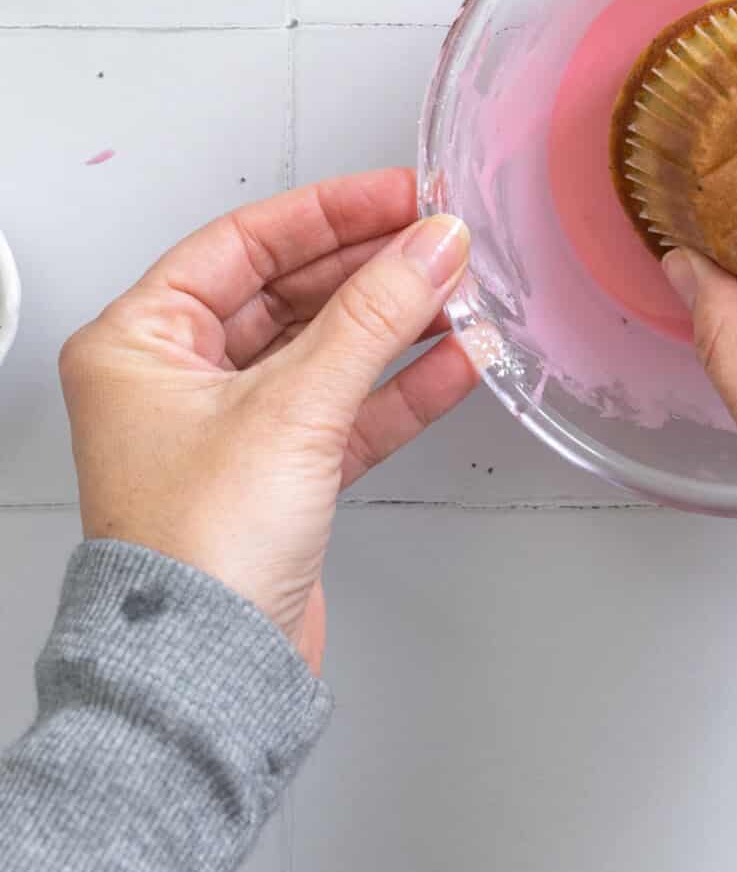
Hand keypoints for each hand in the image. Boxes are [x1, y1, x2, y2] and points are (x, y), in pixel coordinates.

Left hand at [61, 170, 475, 674]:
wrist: (208, 676)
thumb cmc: (195, 553)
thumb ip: (374, 316)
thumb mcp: (292, 408)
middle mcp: (178, 378)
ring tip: (461, 292)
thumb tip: (429, 246)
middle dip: (371, 267)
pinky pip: (348, 408)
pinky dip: (401, 385)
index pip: (243, 244)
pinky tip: (456, 360)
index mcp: (140, 342)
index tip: (399, 195)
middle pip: (290, 292)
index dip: (328, 213)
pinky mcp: (280, 475)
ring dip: (396, 322)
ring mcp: (231, 428)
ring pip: (326, 349)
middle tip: (440, 240)